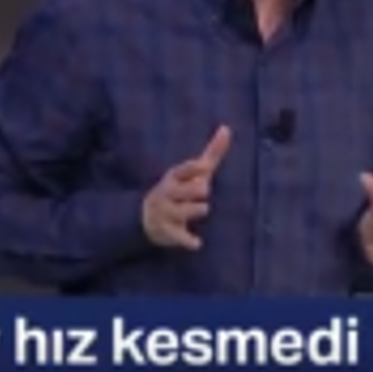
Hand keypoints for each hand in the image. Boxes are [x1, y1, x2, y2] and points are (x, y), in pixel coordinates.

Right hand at [141, 126, 229, 249]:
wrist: (145, 217)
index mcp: (174, 177)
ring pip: (187, 210)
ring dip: (198, 210)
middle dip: (200, 191)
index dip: (195, 168)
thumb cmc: (179, 189)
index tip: (205, 167)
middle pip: (190, 190)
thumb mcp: (192, 172)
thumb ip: (211, 153)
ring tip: (200, 210)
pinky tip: (197, 243)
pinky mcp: (167, 232)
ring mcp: (166, 213)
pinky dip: (189, 241)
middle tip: (202, 193)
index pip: (183, 169)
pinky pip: (181, 237)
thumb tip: (227, 129)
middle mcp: (167, 193)